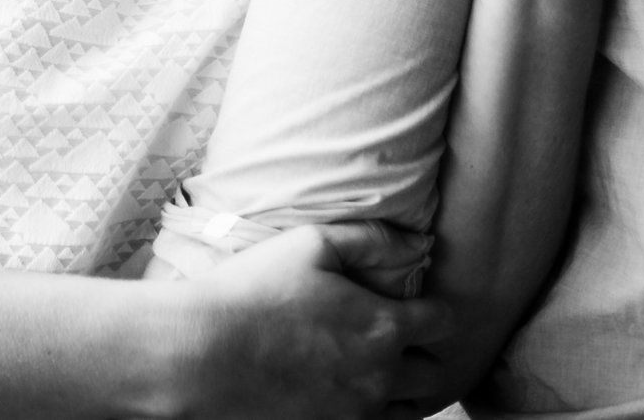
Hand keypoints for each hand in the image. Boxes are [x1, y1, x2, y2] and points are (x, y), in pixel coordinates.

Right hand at [169, 225, 452, 419]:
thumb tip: (419, 244)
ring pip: (407, 412)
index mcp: (382, 327)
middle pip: (433, 375)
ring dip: (403, 391)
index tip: (418, 304)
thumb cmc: (252, 291)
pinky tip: (349, 393)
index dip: (435, 309)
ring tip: (380, 371)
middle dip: (425, 354)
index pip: (443, 323)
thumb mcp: (312, 244)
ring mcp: (353, 414)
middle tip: (402, 339)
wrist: (200, 354)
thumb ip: (373, 241)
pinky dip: (371, 413)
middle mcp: (378, 378)